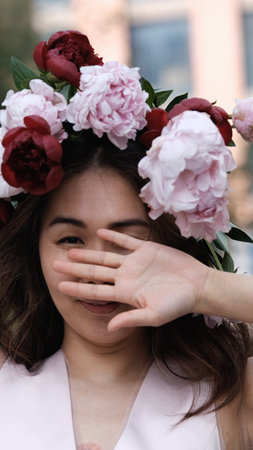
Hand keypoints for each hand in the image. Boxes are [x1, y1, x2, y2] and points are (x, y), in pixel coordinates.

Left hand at [54, 229, 208, 330]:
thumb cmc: (177, 304)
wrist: (197, 286)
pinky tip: (100, 232)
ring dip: (89, 254)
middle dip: (75, 269)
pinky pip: (126, 241)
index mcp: (126, 293)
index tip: (59, 285)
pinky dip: (114, 236)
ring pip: (106, 257)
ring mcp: (135, 263)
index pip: (96, 290)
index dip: (77, 287)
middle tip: (54, 264)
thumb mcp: (155, 315)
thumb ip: (132, 319)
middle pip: (95, 272)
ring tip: (71, 251)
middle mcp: (126, 277)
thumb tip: (109, 328)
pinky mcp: (146, 250)